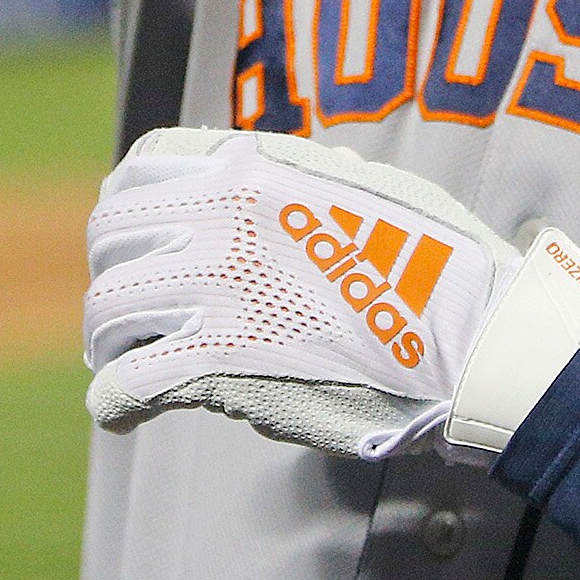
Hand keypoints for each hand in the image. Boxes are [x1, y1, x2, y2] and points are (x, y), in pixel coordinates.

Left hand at [83, 129, 579, 460]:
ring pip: (108, 311)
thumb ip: (295, 179)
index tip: (134, 240)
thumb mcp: (359, 185)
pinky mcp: (219, 367)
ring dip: (106, 339)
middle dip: (112, 274)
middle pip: (110, 240)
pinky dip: (115, 399)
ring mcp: (215, 293)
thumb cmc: (435, 264)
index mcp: (250, 168)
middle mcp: (218, 220)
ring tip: (119, 360)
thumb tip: (264, 175)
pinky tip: (122, 410)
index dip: (127, 211)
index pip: (141, 170)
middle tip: (126, 310)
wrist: (473, 339)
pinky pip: (129, 382)